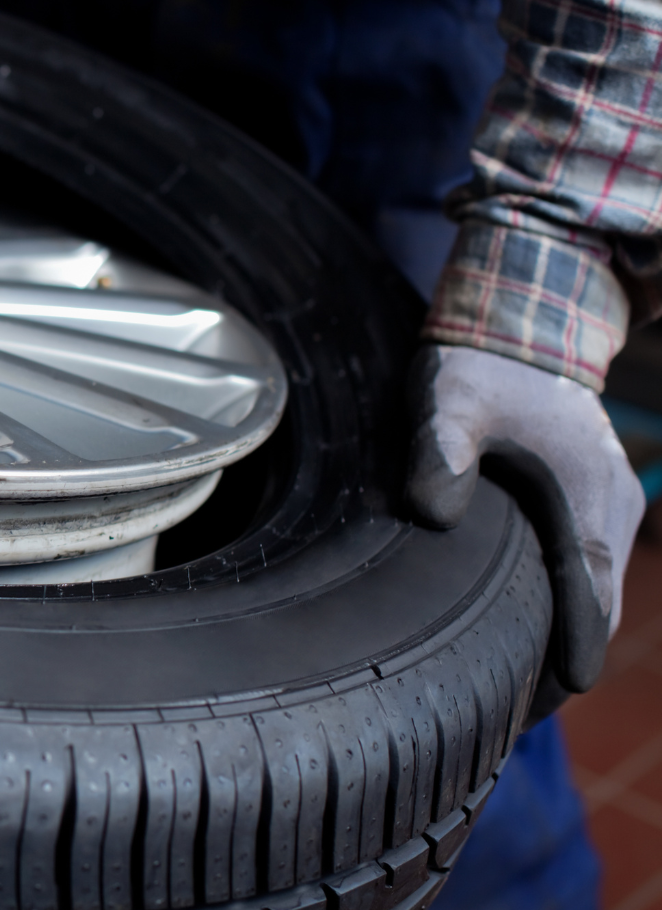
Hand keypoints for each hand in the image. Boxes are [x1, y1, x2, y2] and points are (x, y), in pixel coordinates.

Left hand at [407, 344, 642, 692]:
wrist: (520, 326)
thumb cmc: (480, 366)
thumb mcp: (447, 399)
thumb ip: (438, 452)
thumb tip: (433, 515)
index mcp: (583, 495)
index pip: (589, 588)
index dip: (572, 645)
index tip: (554, 696)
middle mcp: (609, 507)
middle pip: (596, 605)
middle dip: (563, 662)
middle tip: (513, 717)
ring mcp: (607, 506)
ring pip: (594, 590)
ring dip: (563, 637)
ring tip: (514, 695)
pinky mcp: (591, 504)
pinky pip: (586, 570)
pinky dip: (565, 606)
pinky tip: (522, 635)